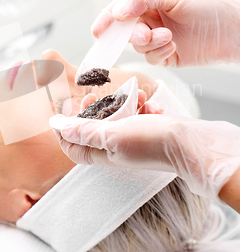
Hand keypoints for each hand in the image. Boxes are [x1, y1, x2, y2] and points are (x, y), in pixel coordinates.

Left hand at [57, 113, 239, 201]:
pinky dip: (140, 106)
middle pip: (93, 129)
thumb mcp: (112, 135)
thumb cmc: (152, 142)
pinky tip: (148, 103)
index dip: (64, 132)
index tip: (63, 114)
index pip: (74, 148)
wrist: (190, 142)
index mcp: (104, 153)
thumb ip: (86, 131)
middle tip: (92, 98)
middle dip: (92, 111)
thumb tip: (60, 128)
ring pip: (116, 117)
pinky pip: (137, 114)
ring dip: (121, 104)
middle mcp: (116, 147)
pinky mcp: (148, 128)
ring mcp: (133, 137)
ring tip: (132, 98)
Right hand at [92, 0, 239, 66]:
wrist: (233, 28)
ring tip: (168, 36)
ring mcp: (157, 38)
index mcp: (148, 1)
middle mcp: (150, 19)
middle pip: (124, 31)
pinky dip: (159, 53)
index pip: (120, 9)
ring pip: (137, 46)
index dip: (107, 20)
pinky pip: (151, 58)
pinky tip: (173, 45)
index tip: (99, 31)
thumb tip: (119, 10)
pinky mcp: (166, 55)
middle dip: (131, 35)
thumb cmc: (208, 4)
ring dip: (149, 43)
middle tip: (144, 34)